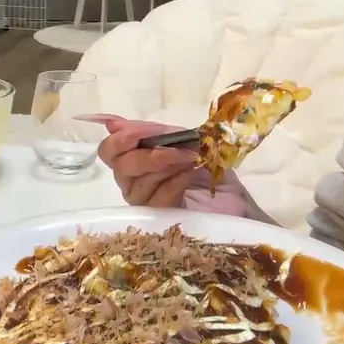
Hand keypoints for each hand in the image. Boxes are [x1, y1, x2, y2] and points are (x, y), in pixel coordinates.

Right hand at [82, 114, 246, 208]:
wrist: (234, 198)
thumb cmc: (207, 167)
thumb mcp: (184, 140)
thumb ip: (153, 132)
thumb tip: (113, 122)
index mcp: (134, 161)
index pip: (109, 151)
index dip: (121, 139)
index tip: (146, 132)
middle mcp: (132, 184)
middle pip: (120, 167)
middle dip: (148, 154)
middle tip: (175, 148)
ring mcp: (145, 204)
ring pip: (139, 184)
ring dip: (166, 165)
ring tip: (190, 158)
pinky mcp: (161, 221)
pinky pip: (158, 199)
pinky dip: (175, 180)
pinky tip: (191, 172)